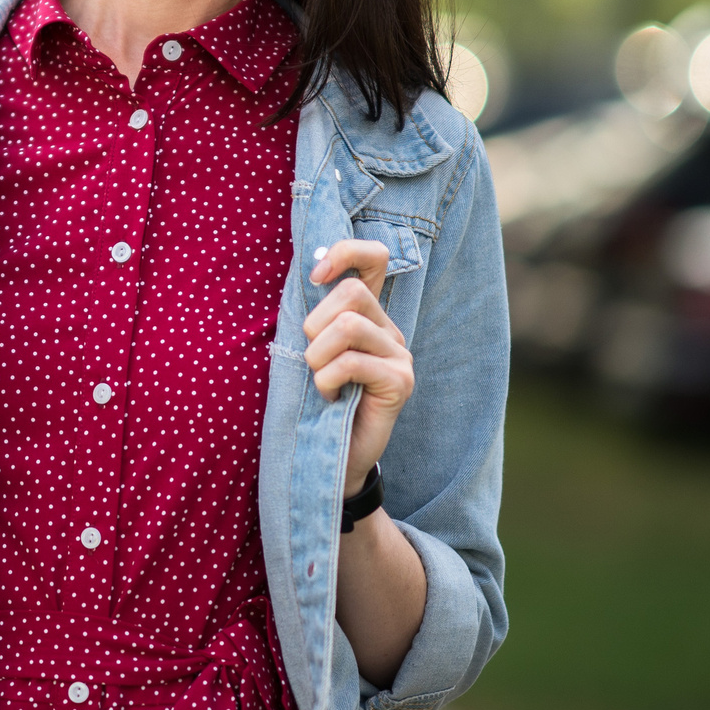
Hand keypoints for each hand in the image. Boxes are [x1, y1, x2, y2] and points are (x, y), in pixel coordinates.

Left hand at [303, 238, 413, 497]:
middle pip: (352, 292)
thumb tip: (308, 270)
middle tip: (311, 359)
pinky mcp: (401, 381)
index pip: (373, 258)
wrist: (331, 456)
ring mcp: (399, 354)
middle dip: (315, 323)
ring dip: (318, 356)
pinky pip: (352, 362)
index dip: (345, 252)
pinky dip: (327, 380)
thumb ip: (313, 316)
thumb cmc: (313, 401)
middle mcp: (388, 329)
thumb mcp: (308, 349)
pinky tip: (331, 398)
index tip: (314, 275)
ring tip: (320, 382)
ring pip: (349, 326)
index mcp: (366, 314)